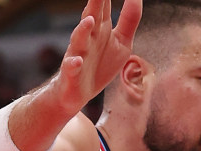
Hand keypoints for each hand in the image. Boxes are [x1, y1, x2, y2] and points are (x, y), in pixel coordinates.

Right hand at [53, 0, 141, 114]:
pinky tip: (76, 61)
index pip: (104, 5)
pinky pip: (71, 67)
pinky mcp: (72, 72)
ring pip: (79, 39)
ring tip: (89, 20)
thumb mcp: (122, 41)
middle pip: (91, 16)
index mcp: (101, 28)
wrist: (78, 91)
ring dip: (82, 30)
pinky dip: (73, 63)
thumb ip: (129, 19)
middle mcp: (88, 37)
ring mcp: (78, 53)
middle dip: (94, 3)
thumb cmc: (101, 64)